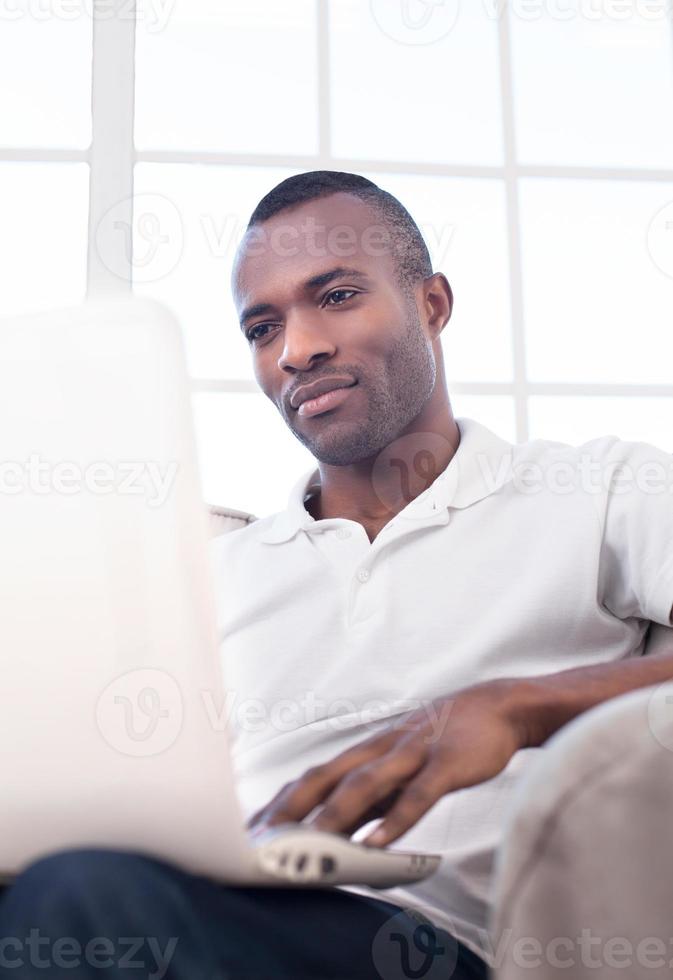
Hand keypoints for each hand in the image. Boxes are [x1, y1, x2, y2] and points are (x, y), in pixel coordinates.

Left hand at [246, 679, 527, 847]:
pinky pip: (419, 792)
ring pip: (366, 784)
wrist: (497, 707)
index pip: (314, 777)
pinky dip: (398, 817)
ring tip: (310, 846)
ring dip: (335, 815)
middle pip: (327, 777)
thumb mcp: (402, 766)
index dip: (281, 802)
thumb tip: (343, 834)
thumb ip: (374, 798)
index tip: (252, 829)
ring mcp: (413, 754)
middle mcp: (381, 749)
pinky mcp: (446, 763)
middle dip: (291, 808)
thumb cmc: (445, 742)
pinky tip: (381, 842)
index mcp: (368, 752)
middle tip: (263, 840)